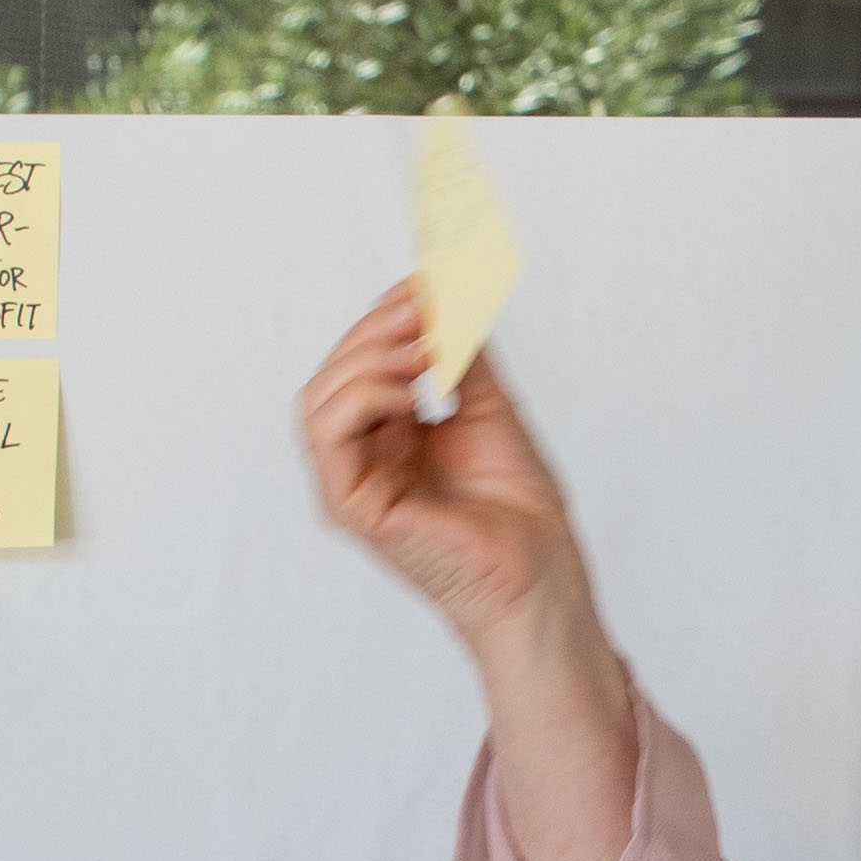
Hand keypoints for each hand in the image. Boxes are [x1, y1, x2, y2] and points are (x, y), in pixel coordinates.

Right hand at [294, 278, 639, 860]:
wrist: (542, 579)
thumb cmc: (521, 515)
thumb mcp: (490, 409)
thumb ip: (461, 353)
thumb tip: (443, 290)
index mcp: (388, 438)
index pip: (361, 362)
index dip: (384, 315)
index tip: (426, 281)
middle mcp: (361, 461)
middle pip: (335, 372)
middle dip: (376, 329)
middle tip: (426, 308)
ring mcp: (351, 486)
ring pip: (318, 398)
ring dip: (368, 358)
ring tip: (424, 352)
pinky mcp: (352, 508)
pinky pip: (329, 434)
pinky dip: (365, 396)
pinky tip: (411, 392)